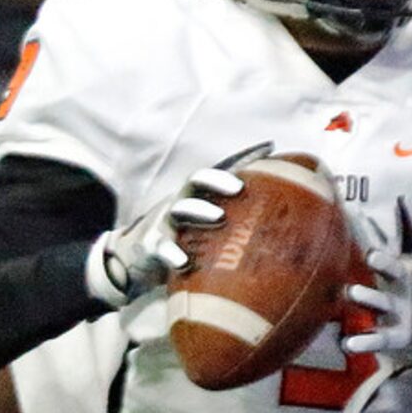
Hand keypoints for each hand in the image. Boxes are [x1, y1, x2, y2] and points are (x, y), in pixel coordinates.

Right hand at [85, 140, 273, 308]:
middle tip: (239, 188)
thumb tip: (278, 228)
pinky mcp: (150, 245)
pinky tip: (184, 263)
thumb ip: (234, 223)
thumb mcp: (204, 230)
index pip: (220, 171)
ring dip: (200, 210)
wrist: (133, 261)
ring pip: (180, 209)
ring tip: (219, 217)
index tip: (267, 149)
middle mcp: (179, 202)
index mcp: (195, 196)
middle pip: (196, 181)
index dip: (242, 157)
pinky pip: (161, 247)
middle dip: (217, 180)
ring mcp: (163, 222)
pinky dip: (172, 253)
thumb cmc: (181, 242)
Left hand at [342, 199, 411, 364]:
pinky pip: (379, 340)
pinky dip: (363, 342)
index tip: (361, 213)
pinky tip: (346, 343)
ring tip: (350, 292)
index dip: (376, 230)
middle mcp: (401, 289)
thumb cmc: (407, 294)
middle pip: (394, 272)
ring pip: (382, 304)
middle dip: (384, 262)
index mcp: (400, 270)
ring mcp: (400, 313)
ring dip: (368, 297)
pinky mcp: (397, 337)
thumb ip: (401, 236)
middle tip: (371, 255)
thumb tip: (401, 198)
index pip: (388, 246)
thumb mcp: (406, 265)